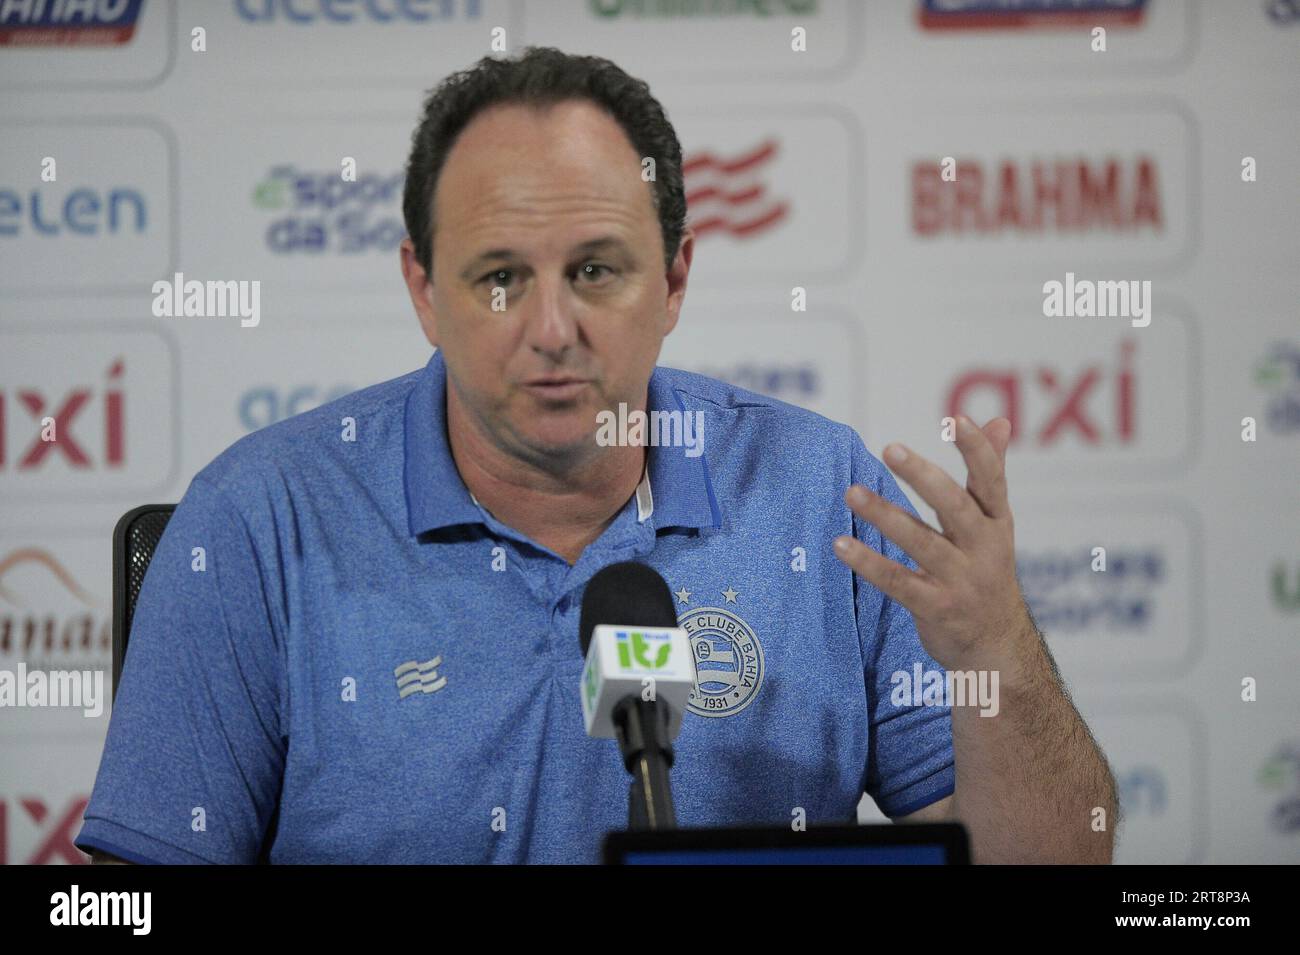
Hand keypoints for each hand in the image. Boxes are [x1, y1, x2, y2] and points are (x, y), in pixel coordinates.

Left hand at [833, 415, 1035, 677]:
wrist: (998, 648)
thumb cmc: (989, 572)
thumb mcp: (997, 525)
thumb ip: (992, 474)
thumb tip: (998, 421)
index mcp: (998, 523)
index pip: (991, 480)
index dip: (977, 449)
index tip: (956, 419)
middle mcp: (985, 549)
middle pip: (955, 507)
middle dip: (924, 477)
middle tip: (890, 448)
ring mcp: (960, 581)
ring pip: (920, 542)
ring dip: (885, 515)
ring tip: (851, 491)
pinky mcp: (936, 608)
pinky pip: (898, 581)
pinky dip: (869, 562)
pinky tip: (841, 543)